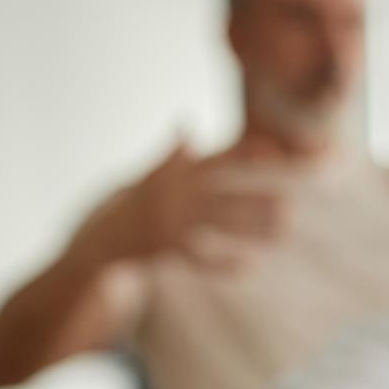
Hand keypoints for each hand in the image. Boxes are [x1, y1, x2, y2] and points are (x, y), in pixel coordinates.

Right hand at [87, 141, 289, 268]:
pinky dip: (222, 264)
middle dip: (254, 201)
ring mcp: (166, 224)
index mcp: (171, 175)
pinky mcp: (162, 250)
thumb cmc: (137, 201)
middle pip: (220, 197)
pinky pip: (197, 259)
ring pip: (215, 226)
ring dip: (250, 229)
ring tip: (284, 230)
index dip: (240, 154)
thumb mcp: (151, 175)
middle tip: (289, 205)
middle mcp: (170, 197)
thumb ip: (176, 155)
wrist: (100, 235)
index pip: (212, 162)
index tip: (271, 152)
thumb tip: (185, 122)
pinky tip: (250, 266)